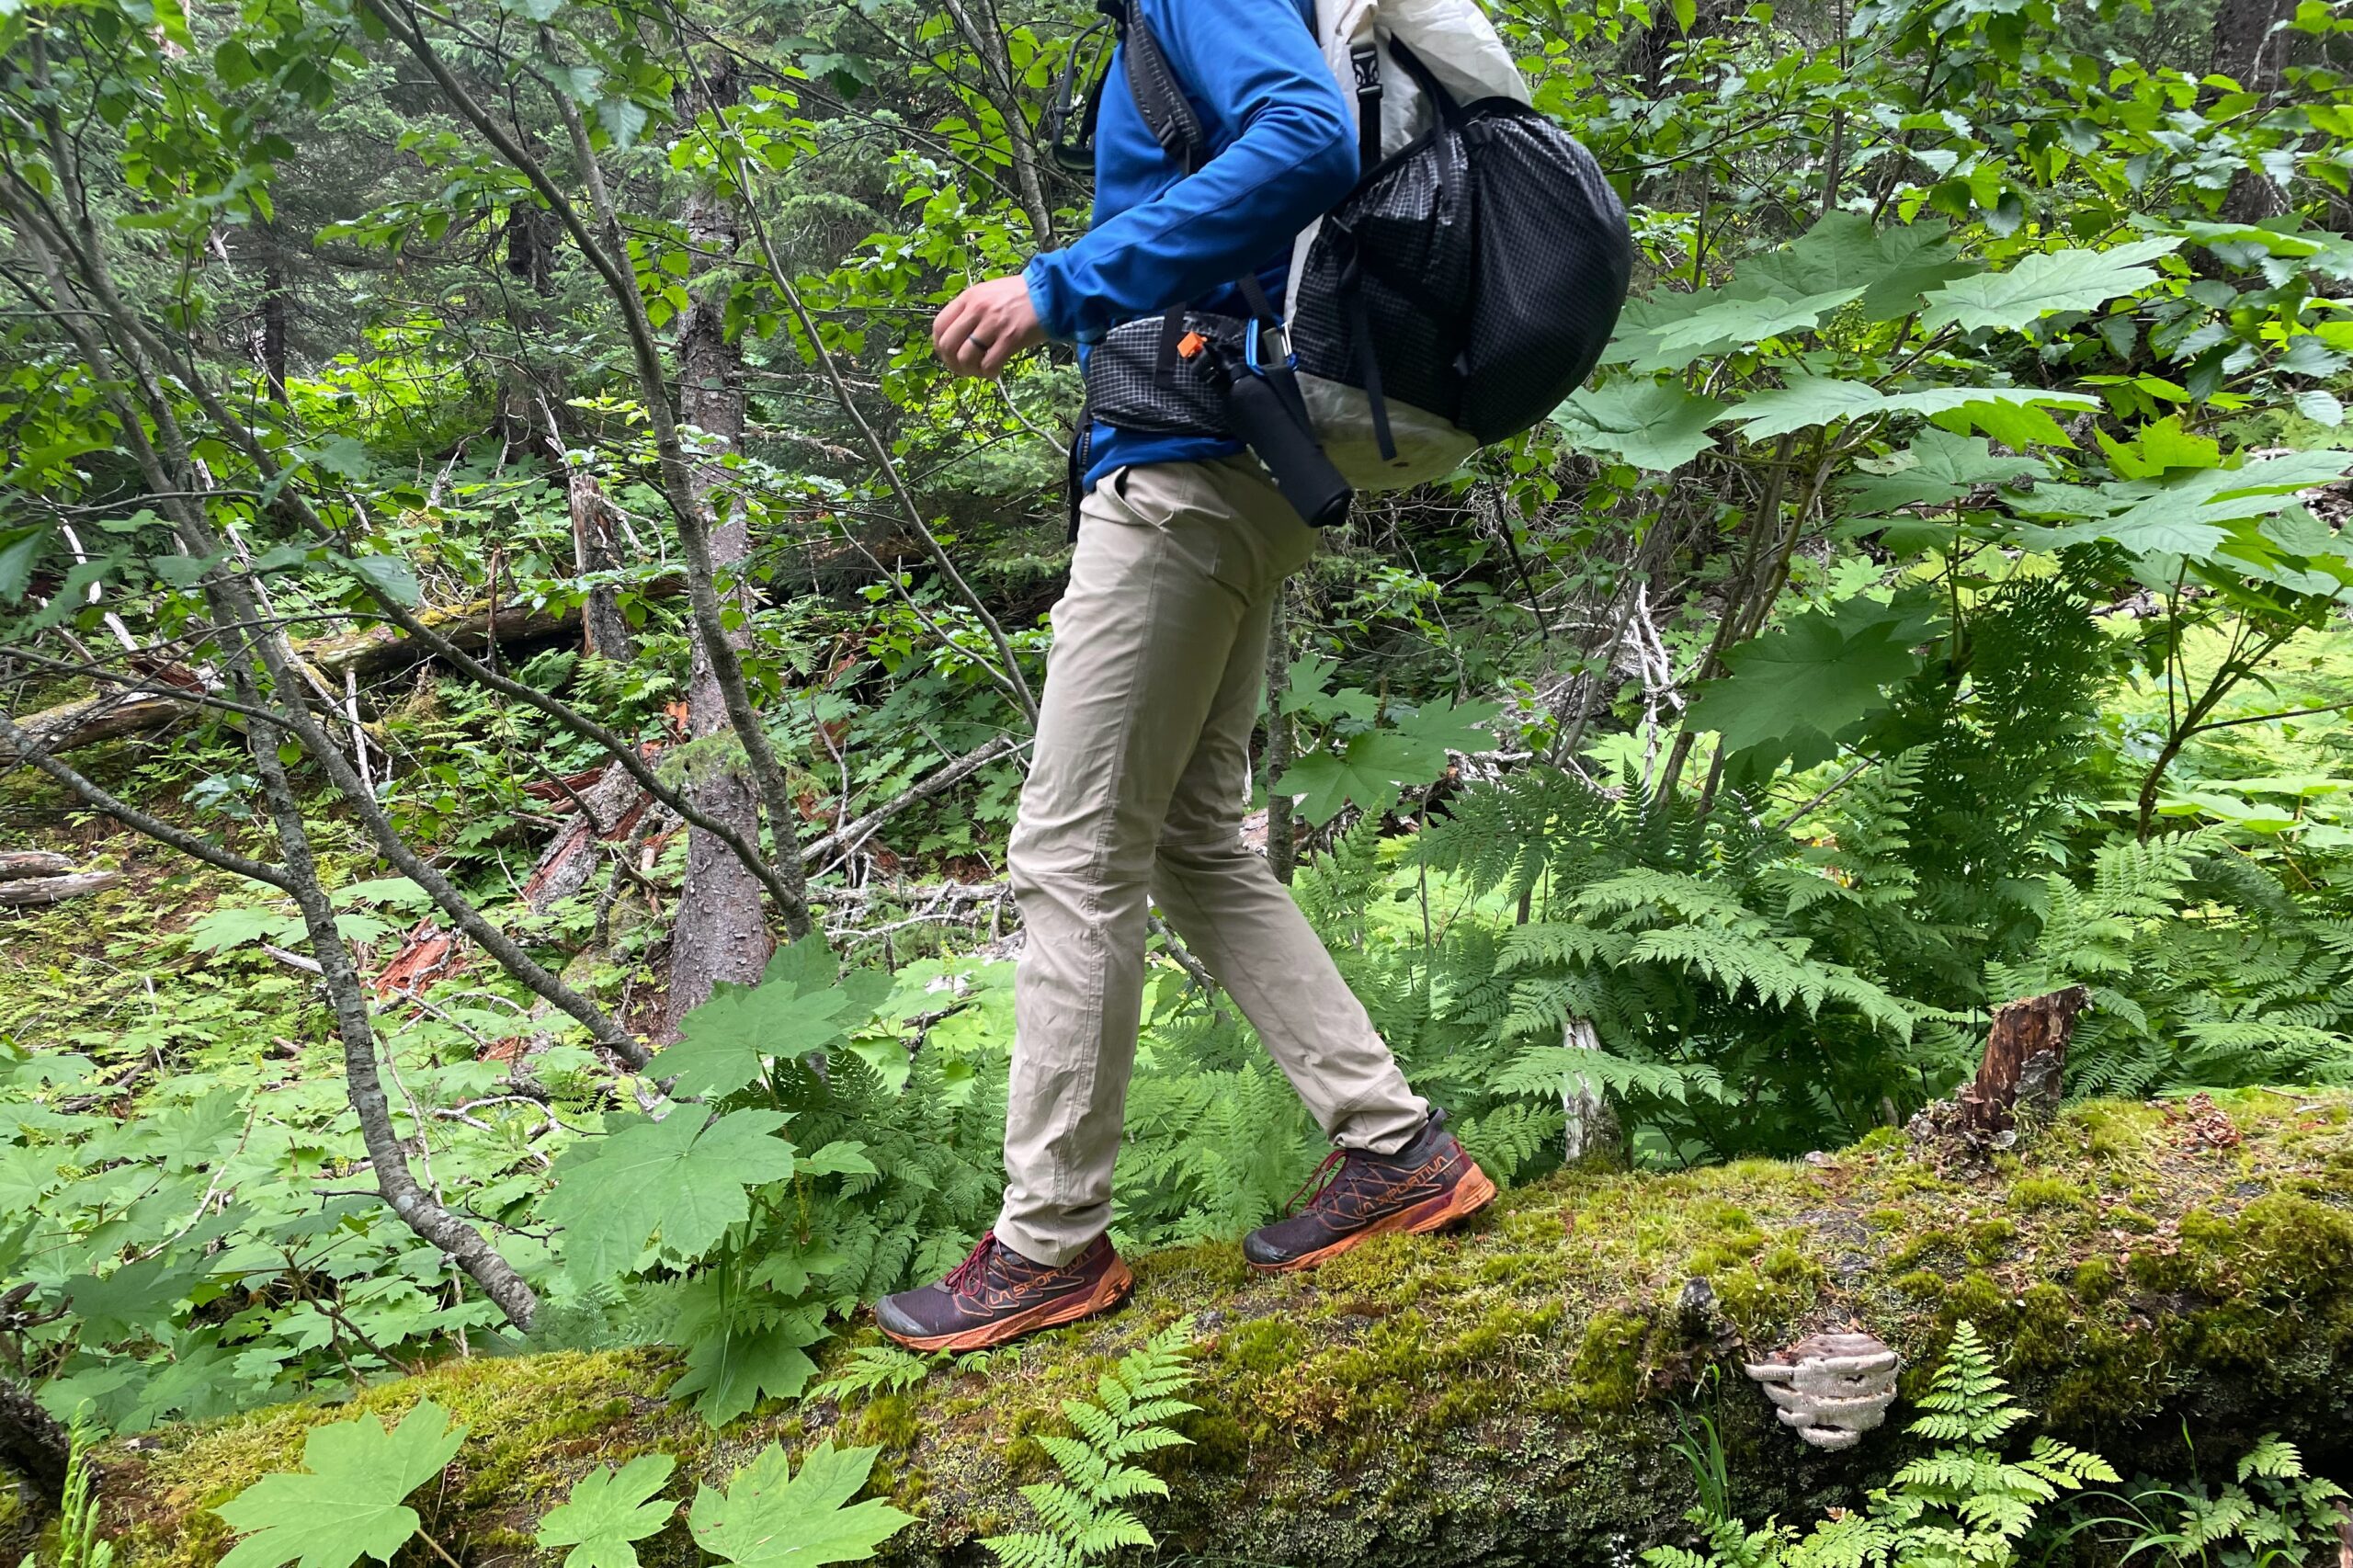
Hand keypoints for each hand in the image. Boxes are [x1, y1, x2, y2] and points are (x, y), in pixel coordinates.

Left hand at [932, 274, 1046, 379]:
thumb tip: (956, 338)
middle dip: (952, 363)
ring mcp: (993, 324)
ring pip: (965, 358)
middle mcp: (977, 310)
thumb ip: (970, 311)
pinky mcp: (1010, 339)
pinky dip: (988, 373)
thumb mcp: (988, 293)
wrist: (1051, 293)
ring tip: (980, 370)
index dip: (939, 346)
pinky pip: (988, 365)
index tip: (948, 355)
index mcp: (969, 297)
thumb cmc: (1020, 295)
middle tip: (964, 369)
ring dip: (970, 371)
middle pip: (948, 345)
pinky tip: (995, 370)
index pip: (939, 326)